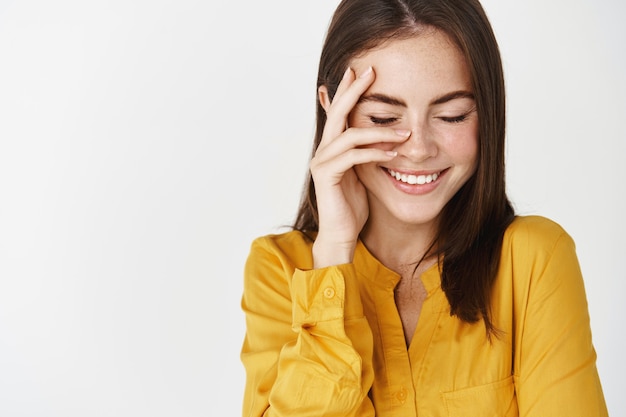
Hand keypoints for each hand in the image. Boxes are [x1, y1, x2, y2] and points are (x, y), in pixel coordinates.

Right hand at [310, 66, 409, 267]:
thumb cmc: (353, 206)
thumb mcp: (364, 173)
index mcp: (332, 147)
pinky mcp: (326, 176)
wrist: (341, 234)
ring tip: (404, 133)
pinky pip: (353, 157)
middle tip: (370, 71)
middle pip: (337, 113)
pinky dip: (374, 153)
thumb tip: (388, 135)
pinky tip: (392, 155)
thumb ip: (368, 153)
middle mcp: (323, 150)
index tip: (362, 71)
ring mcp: (322, 162)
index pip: (339, 112)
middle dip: (354, 91)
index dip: (348, 90)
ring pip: (349, 135)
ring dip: (379, 132)